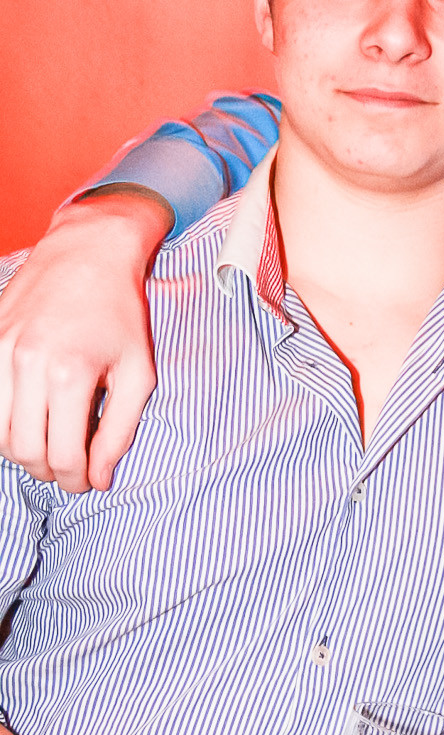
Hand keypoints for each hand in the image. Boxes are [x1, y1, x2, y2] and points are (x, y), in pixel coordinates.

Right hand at [0, 191, 169, 492]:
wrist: (88, 252)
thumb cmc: (121, 313)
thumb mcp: (139, 373)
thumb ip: (120, 430)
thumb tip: (99, 477)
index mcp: (71, 374)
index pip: (62, 455)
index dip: (75, 480)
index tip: (86, 482)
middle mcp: (28, 363)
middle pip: (24, 450)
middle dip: (48, 470)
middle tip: (68, 468)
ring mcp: (2, 350)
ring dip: (21, 451)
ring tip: (48, 446)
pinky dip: (3, 422)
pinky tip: (28, 420)